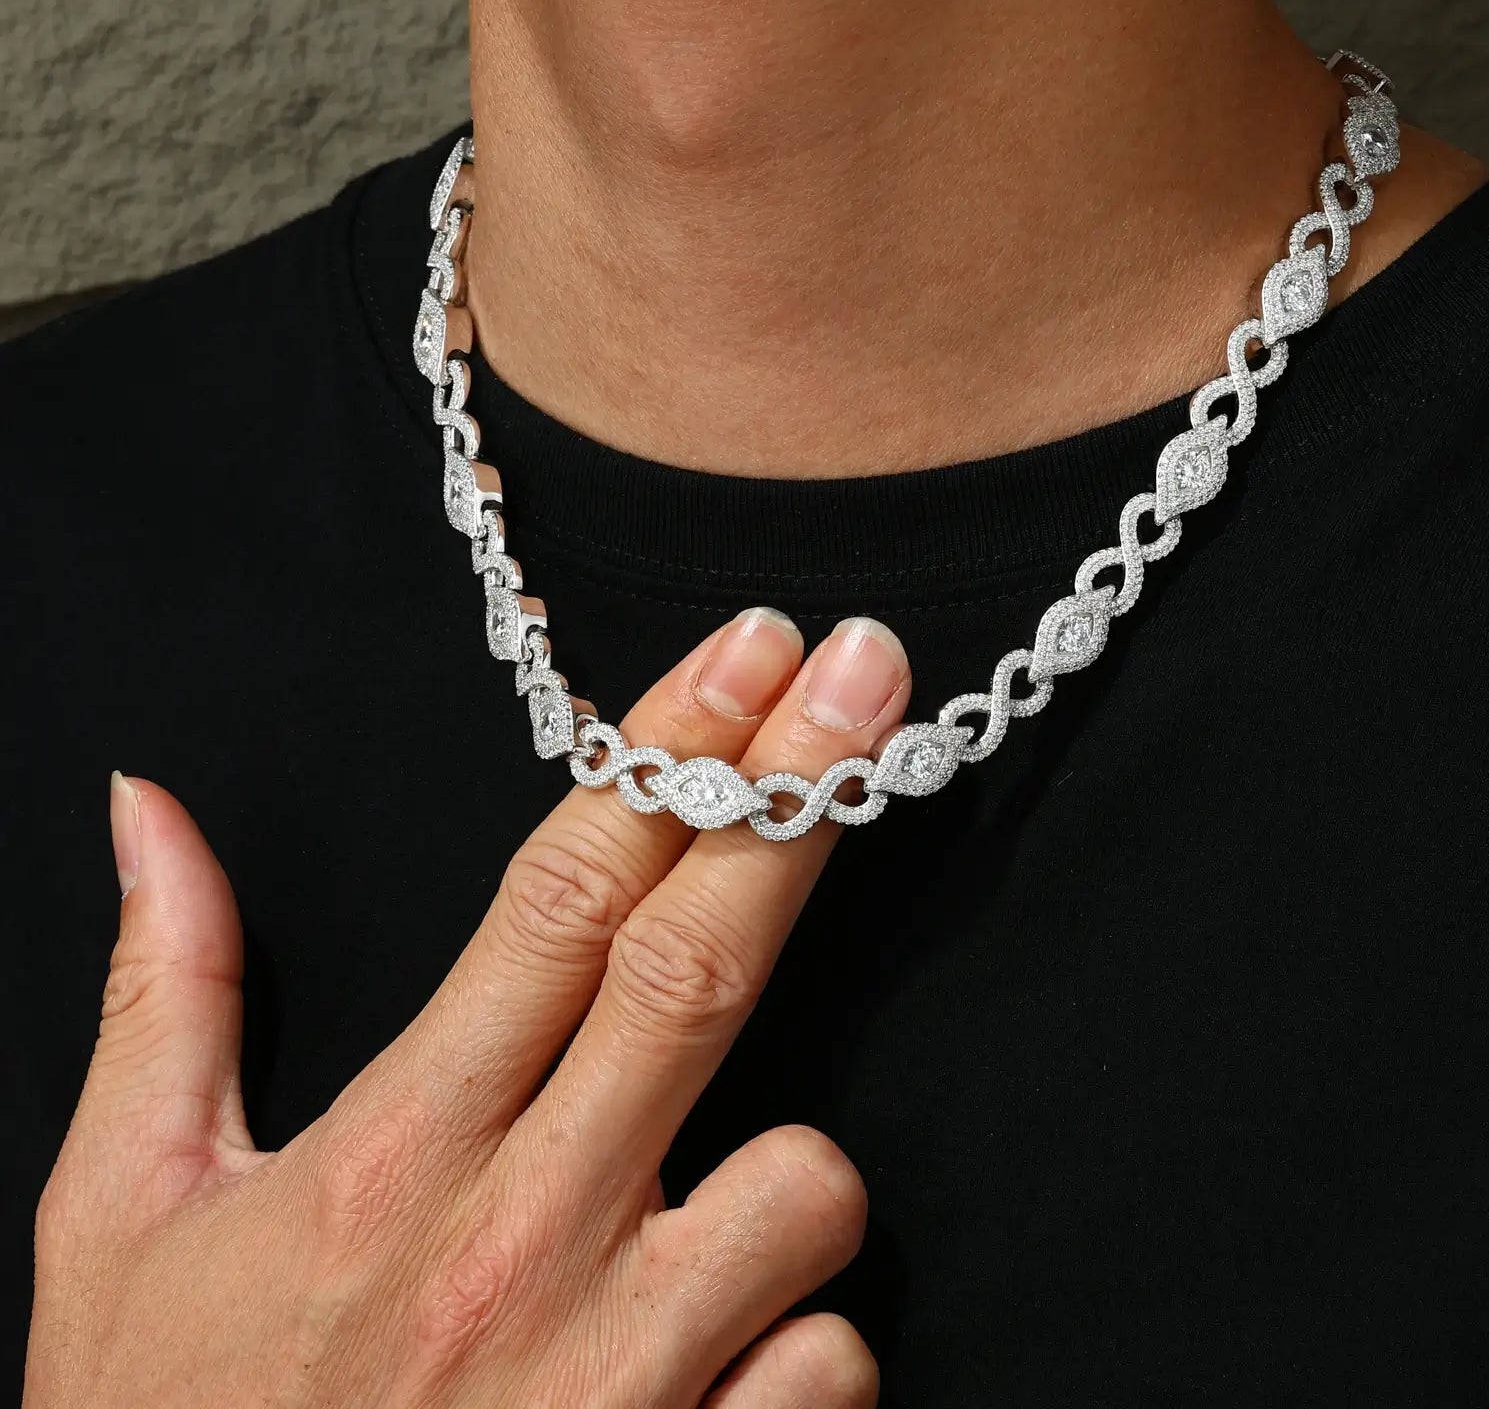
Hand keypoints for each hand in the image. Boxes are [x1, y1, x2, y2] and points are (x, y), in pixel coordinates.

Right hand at [24, 607, 911, 1407]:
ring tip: (699, 1211)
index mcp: (389, 1154)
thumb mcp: (122, 1219)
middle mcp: (517, 1245)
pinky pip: (827, 1364)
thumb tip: (153, 811)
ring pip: (807, 1180)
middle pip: (698, 965)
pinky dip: (800, 1345)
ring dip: (792, 1168)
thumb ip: (169, 996)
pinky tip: (712, 1375)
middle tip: (870, 676)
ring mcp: (620, 1380)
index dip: (670, 751)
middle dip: (799, 793)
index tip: (751, 648)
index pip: (562, 896)